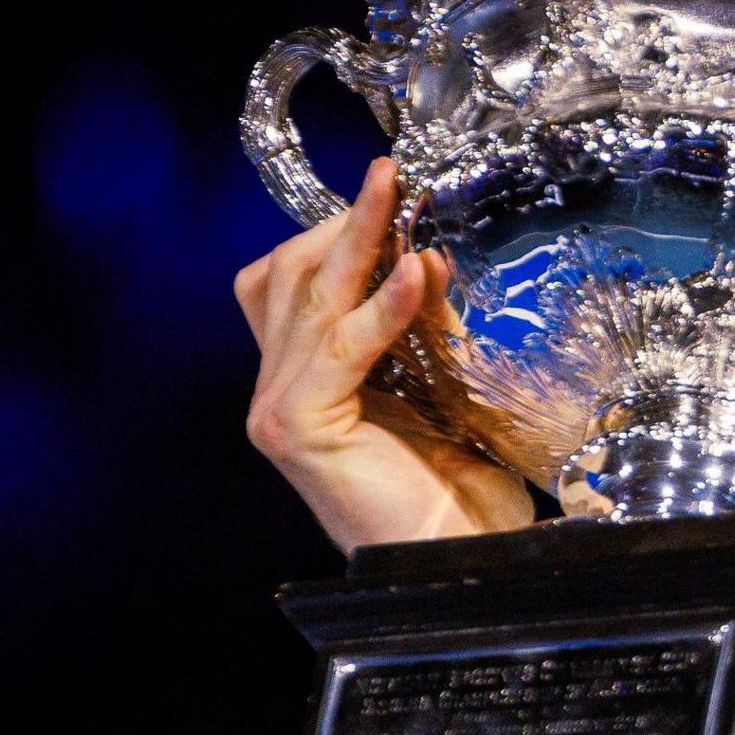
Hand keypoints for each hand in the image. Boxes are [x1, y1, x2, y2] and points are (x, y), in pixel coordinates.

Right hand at [234, 157, 532, 552]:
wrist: (458, 561)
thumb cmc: (456, 492)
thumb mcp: (443, 388)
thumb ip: (422, 329)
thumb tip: (427, 257)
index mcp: (302, 381)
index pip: (292, 282)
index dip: (338, 233)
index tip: (392, 192)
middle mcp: (276, 392)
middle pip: (290, 278)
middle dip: (343, 223)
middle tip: (390, 173)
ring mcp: (277, 410)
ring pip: (308, 299)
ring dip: (357, 240)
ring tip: (397, 194)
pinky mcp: (297, 428)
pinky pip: (339, 348)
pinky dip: (379, 307)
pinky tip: (417, 273)